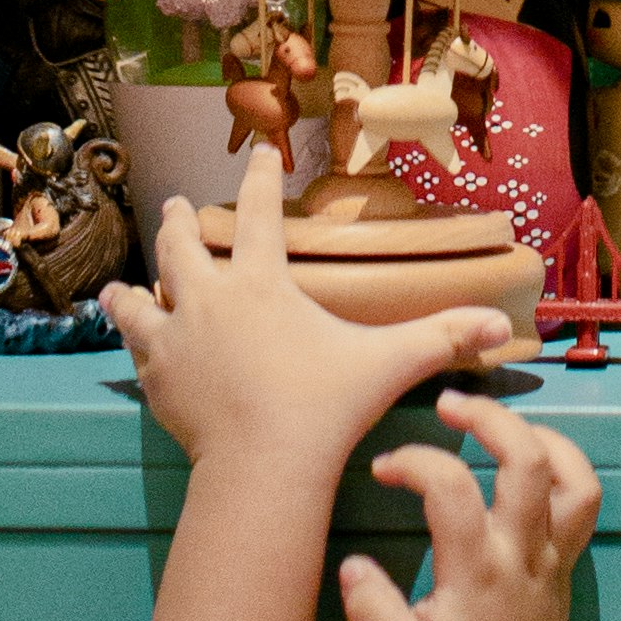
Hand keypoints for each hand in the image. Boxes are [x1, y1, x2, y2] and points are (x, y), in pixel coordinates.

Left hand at [103, 144, 510, 491]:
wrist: (261, 469)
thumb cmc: (323, 408)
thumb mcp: (387, 365)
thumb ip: (440, 338)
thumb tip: (500, 326)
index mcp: (261, 282)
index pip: (257, 213)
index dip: (258, 178)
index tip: (257, 152)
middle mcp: (211, 300)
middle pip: (184, 247)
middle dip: (180, 222)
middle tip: (176, 204)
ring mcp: (177, 340)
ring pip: (145, 298)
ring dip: (136, 286)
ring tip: (120, 285)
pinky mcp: (157, 381)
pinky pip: (137, 351)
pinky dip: (131, 340)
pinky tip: (128, 341)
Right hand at [338, 390, 594, 620]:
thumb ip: (374, 612)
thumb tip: (353, 564)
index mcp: (478, 571)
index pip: (451, 489)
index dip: (415, 463)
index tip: (384, 468)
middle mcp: (521, 551)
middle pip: (524, 459)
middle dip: (486, 418)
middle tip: (446, 404)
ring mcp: (550, 551)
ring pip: (567, 472)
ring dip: (532, 431)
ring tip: (493, 421)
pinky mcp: (564, 557)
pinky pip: (582, 496)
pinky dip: (564, 460)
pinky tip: (531, 451)